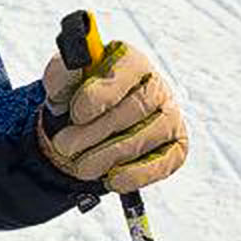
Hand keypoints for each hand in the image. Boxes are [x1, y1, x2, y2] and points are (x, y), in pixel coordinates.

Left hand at [38, 39, 187, 193]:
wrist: (96, 124)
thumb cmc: (83, 97)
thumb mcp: (66, 82)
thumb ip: (63, 72)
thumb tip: (68, 70)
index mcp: (131, 60)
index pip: (128, 68)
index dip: (103, 93)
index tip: (75, 113)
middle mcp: (157, 85)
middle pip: (136, 107)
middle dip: (96, 131)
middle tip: (64, 146)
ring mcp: (170, 116)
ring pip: (146, 136)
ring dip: (109, 155)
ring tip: (80, 167)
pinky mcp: (177, 146)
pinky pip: (163, 162)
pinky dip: (136, 174)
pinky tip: (112, 180)